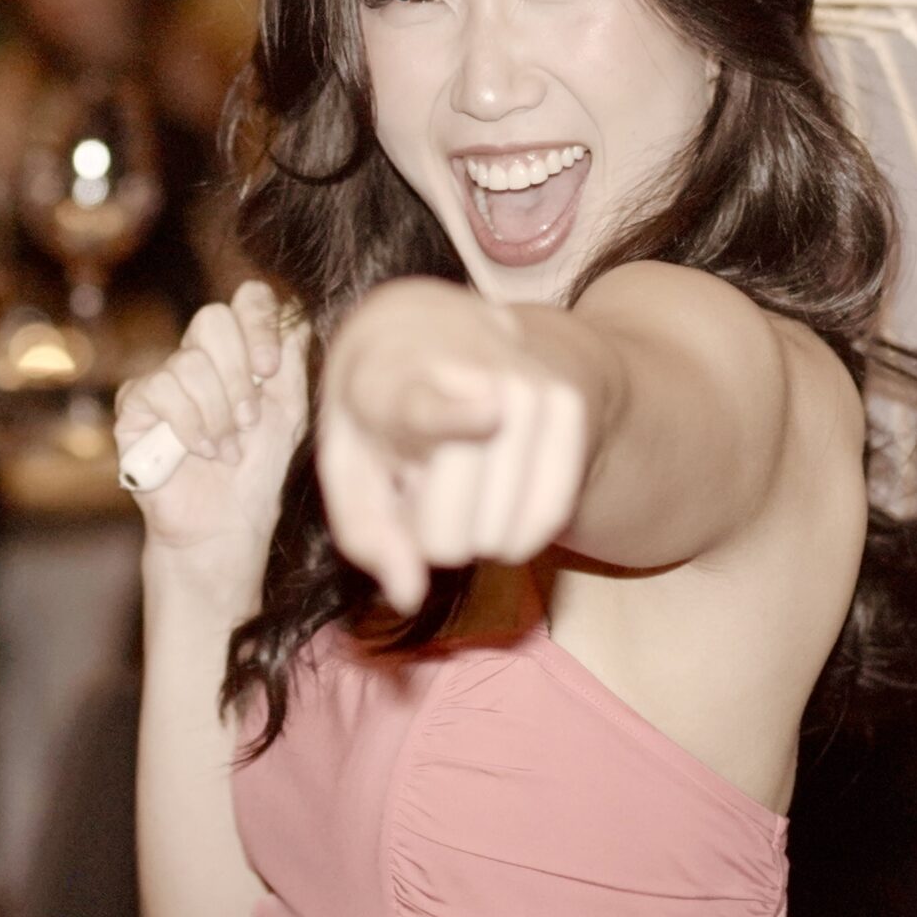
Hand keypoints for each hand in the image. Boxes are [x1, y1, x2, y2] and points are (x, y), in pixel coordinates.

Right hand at [115, 279, 308, 578]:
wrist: (224, 524)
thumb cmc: (258, 470)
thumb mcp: (287, 411)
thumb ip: (291, 362)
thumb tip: (296, 316)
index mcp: (239, 352)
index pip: (247, 300)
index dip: (259, 322)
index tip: (268, 369)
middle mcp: (198, 357)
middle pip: (213, 319)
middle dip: (238, 375)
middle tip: (248, 420)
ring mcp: (164, 377)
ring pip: (189, 362)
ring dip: (217, 413)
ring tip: (227, 449)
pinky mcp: (134, 404)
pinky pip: (160, 389)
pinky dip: (189, 425)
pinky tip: (200, 451)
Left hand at [315, 279, 586, 614]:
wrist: (436, 323)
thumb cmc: (380, 407)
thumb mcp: (347, 461)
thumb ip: (366, 532)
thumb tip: (409, 593)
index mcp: (393, 382)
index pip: (428, 409)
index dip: (457, 418)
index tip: (490, 412)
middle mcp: (472, 374)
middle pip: (452, 526)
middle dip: (429, 529)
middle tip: (421, 479)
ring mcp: (529, 387)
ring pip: (501, 532)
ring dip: (473, 530)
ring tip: (458, 472)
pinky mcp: (569, 406)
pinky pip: (547, 519)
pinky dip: (516, 531)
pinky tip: (496, 488)